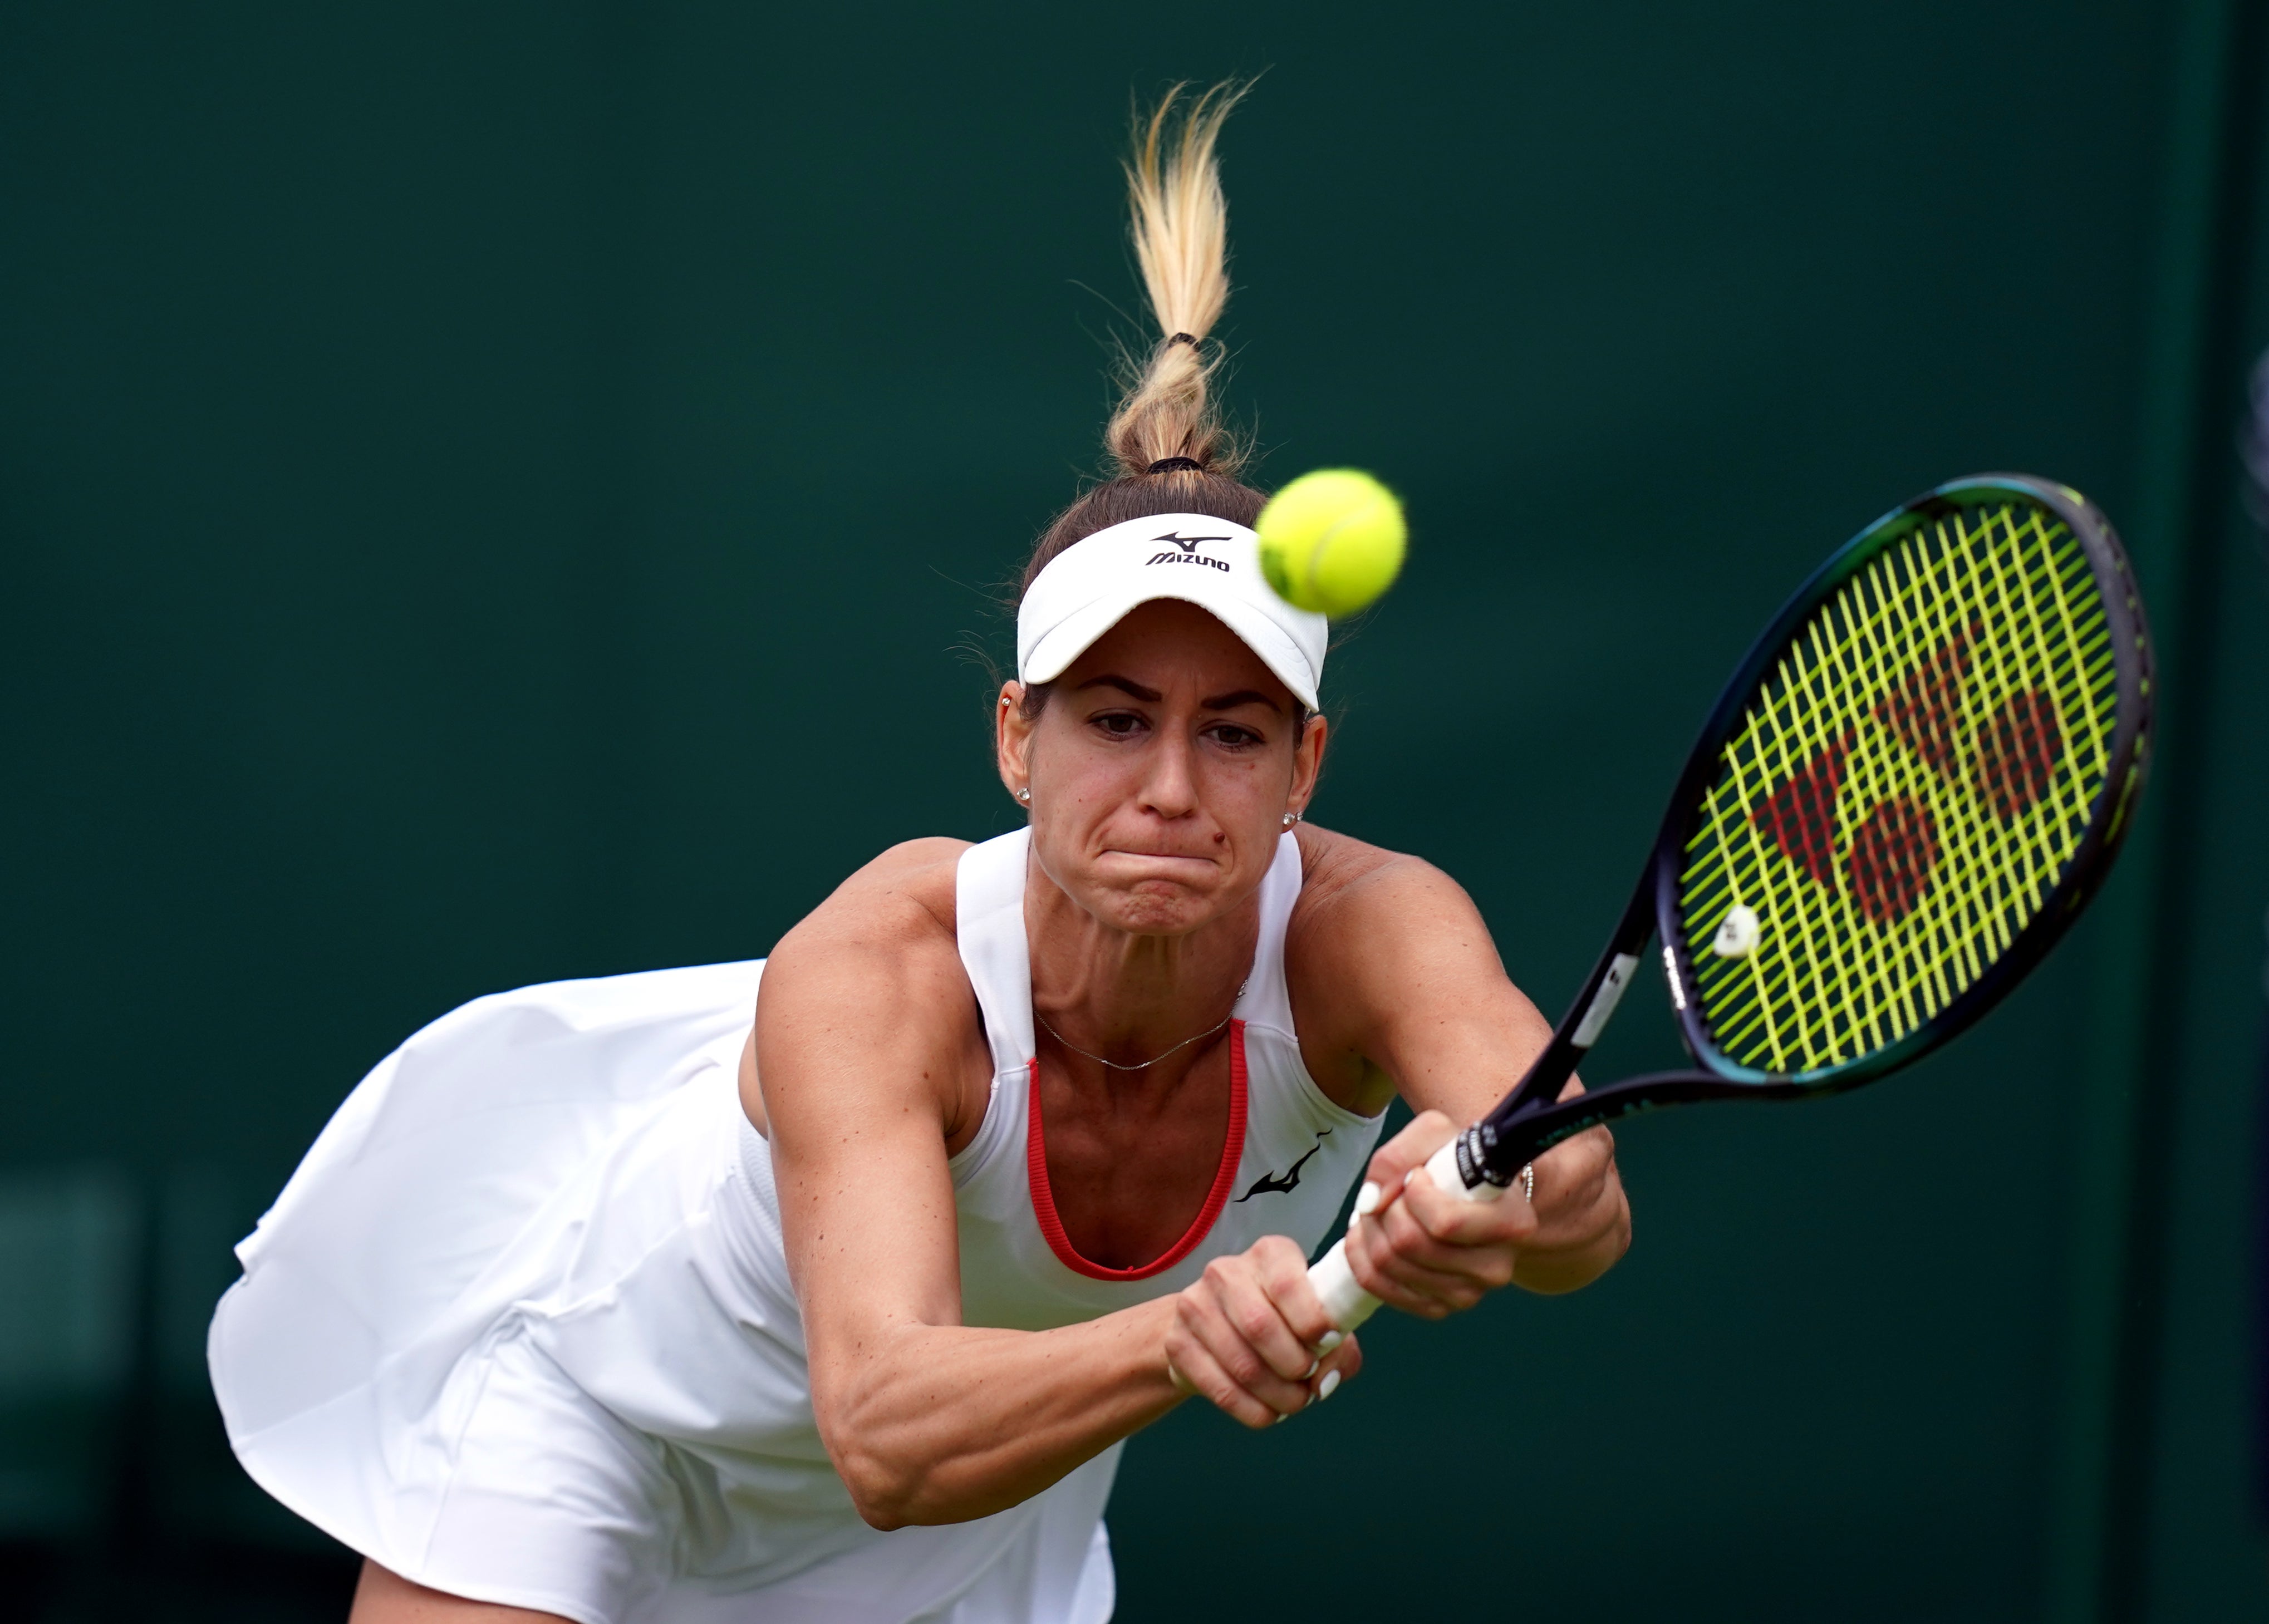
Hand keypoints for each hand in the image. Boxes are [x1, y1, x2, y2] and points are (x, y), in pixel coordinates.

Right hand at [1164, 1235, 1363, 1428]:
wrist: (1217, 1326)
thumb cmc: (1284, 1321)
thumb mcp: (1317, 1324)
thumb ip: (1338, 1349)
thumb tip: (1324, 1381)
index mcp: (1269, 1254)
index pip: (1288, 1285)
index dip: (1313, 1321)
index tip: (1329, 1343)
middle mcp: (1225, 1271)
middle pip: (1260, 1327)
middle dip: (1295, 1366)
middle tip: (1309, 1382)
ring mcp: (1194, 1305)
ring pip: (1242, 1365)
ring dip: (1278, 1396)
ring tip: (1294, 1402)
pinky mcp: (1177, 1343)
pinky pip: (1220, 1389)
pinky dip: (1253, 1411)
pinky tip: (1268, 1412)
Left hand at [1342, 1103, 1625, 1315]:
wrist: (1468, 1196)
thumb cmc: (1455, 1163)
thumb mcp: (1434, 1134)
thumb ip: (1399, 1156)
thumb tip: (1372, 1201)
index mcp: (1512, 1223)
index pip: (1445, 1223)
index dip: (1415, 1195)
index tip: (1418, 1175)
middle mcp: (1495, 1267)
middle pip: (1409, 1244)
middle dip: (1385, 1210)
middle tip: (1393, 1192)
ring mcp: (1467, 1294)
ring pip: (1388, 1266)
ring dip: (1370, 1231)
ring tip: (1382, 1210)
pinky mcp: (1438, 1307)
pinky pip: (1380, 1287)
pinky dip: (1362, 1258)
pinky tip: (1373, 1235)